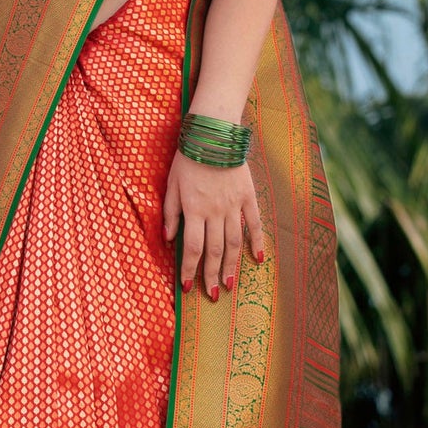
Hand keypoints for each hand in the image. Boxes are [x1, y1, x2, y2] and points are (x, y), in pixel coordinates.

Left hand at [162, 151, 264, 300]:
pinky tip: (259, 259)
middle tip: (213, 294)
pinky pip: (254, 223)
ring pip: (234, 242)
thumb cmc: (187, 158)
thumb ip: (170, 213)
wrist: (213, 133)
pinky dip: (258, 241)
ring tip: (231, 285)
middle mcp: (215, 211)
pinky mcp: (248, 196)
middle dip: (212, 275)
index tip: (188, 287)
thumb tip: (168, 239)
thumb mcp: (171, 185)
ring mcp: (234, 205)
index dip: (189, 269)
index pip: (192, 248)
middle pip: (214, 251)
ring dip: (232, 266)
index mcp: (194, 210)